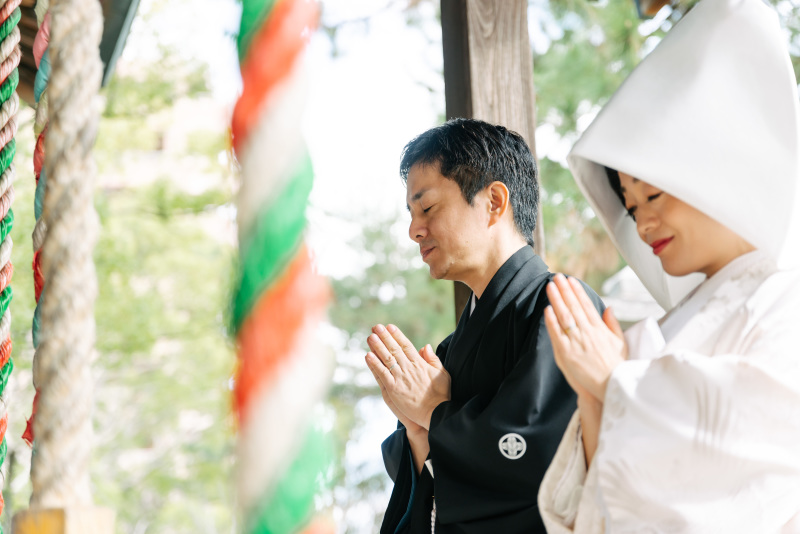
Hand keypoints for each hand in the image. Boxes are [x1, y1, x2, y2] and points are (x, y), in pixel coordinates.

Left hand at [365, 324, 450, 429]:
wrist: (436, 413)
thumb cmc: (441, 394)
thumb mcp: (442, 373)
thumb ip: (433, 359)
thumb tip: (425, 346)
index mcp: (420, 363)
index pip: (406, 345)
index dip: (397, 335)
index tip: (389, 327)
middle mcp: (409, 368)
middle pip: (394, 349)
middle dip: (385, 337)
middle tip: (376, 327)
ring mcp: (400, 378)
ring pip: (386, 359)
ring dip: (377, 347)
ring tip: (370, 336)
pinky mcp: (394, 389)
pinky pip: (382, 374)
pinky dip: (375, 364)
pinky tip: (368, 355)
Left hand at [544, 274, 627, 401]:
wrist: (612, 386)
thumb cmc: (617, 366)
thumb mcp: (621, 343)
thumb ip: (613, 324)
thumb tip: (609, 308)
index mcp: (600, 329)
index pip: (586, 305)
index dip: (577, 291)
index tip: (571, 280)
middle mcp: (588, 332)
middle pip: (574, 307)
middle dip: (565, 290)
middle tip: (557, 276)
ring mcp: (577, 342)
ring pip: (564, 316)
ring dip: (556, 300)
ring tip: (550, 286)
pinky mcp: (567, 353)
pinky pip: (557, 334)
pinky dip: (552, 321)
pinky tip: (547, 309)